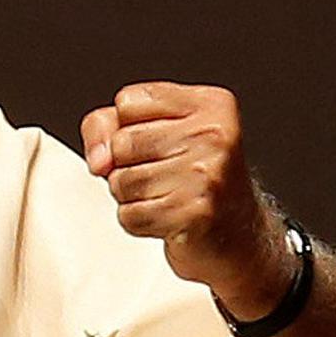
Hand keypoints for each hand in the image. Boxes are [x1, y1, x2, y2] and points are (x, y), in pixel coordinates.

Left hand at [80, 81, 292, 318]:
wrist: (236, 235)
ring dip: (132, 197)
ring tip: (166, 196)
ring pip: (121, 181)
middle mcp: (214, 134)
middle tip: (164, 175)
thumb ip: (107, 126)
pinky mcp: (194, 213)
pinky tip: (167, 217)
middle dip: (125, 166)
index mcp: (210, 104)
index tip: (156, 142)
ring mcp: (207, 173)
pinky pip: (130, 215)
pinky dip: (139, 222)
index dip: (125, 127)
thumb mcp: (154, 134)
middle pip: (120, 143)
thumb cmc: (193, 181)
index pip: (127, 101)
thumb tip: (98, 160)